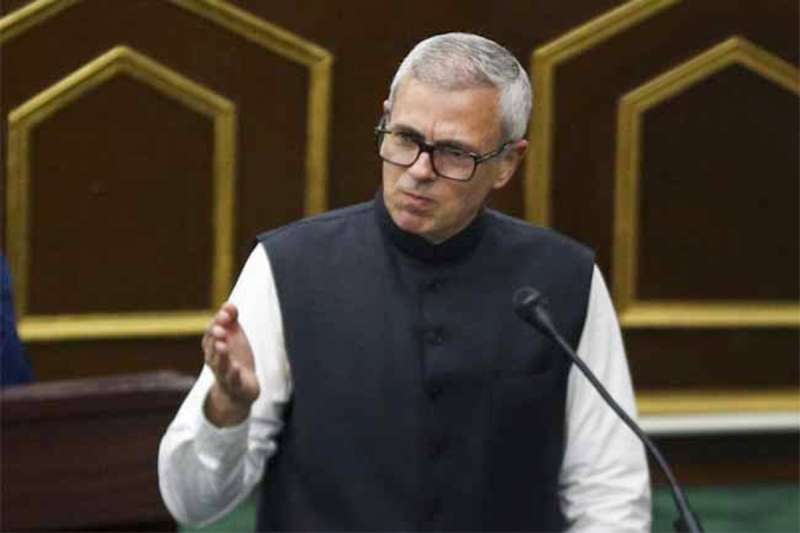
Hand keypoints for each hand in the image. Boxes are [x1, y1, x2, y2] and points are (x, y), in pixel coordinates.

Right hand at [201, 303, 259, 425]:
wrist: (240, 388)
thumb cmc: (235, 357)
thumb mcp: (234, 336)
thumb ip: (231, 319)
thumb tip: (229, 304)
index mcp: (212, 345)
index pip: (211, 331)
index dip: (218, 321)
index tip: (227, 314)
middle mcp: (214, 359)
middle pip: (212, 346)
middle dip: (216, 336)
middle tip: (221, 329)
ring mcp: (224, 373)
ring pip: (219, 364)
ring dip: (221, 354)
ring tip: (223, 345)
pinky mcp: (235, 385)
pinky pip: (233, 380)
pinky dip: (234, 374)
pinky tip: (237, 368)